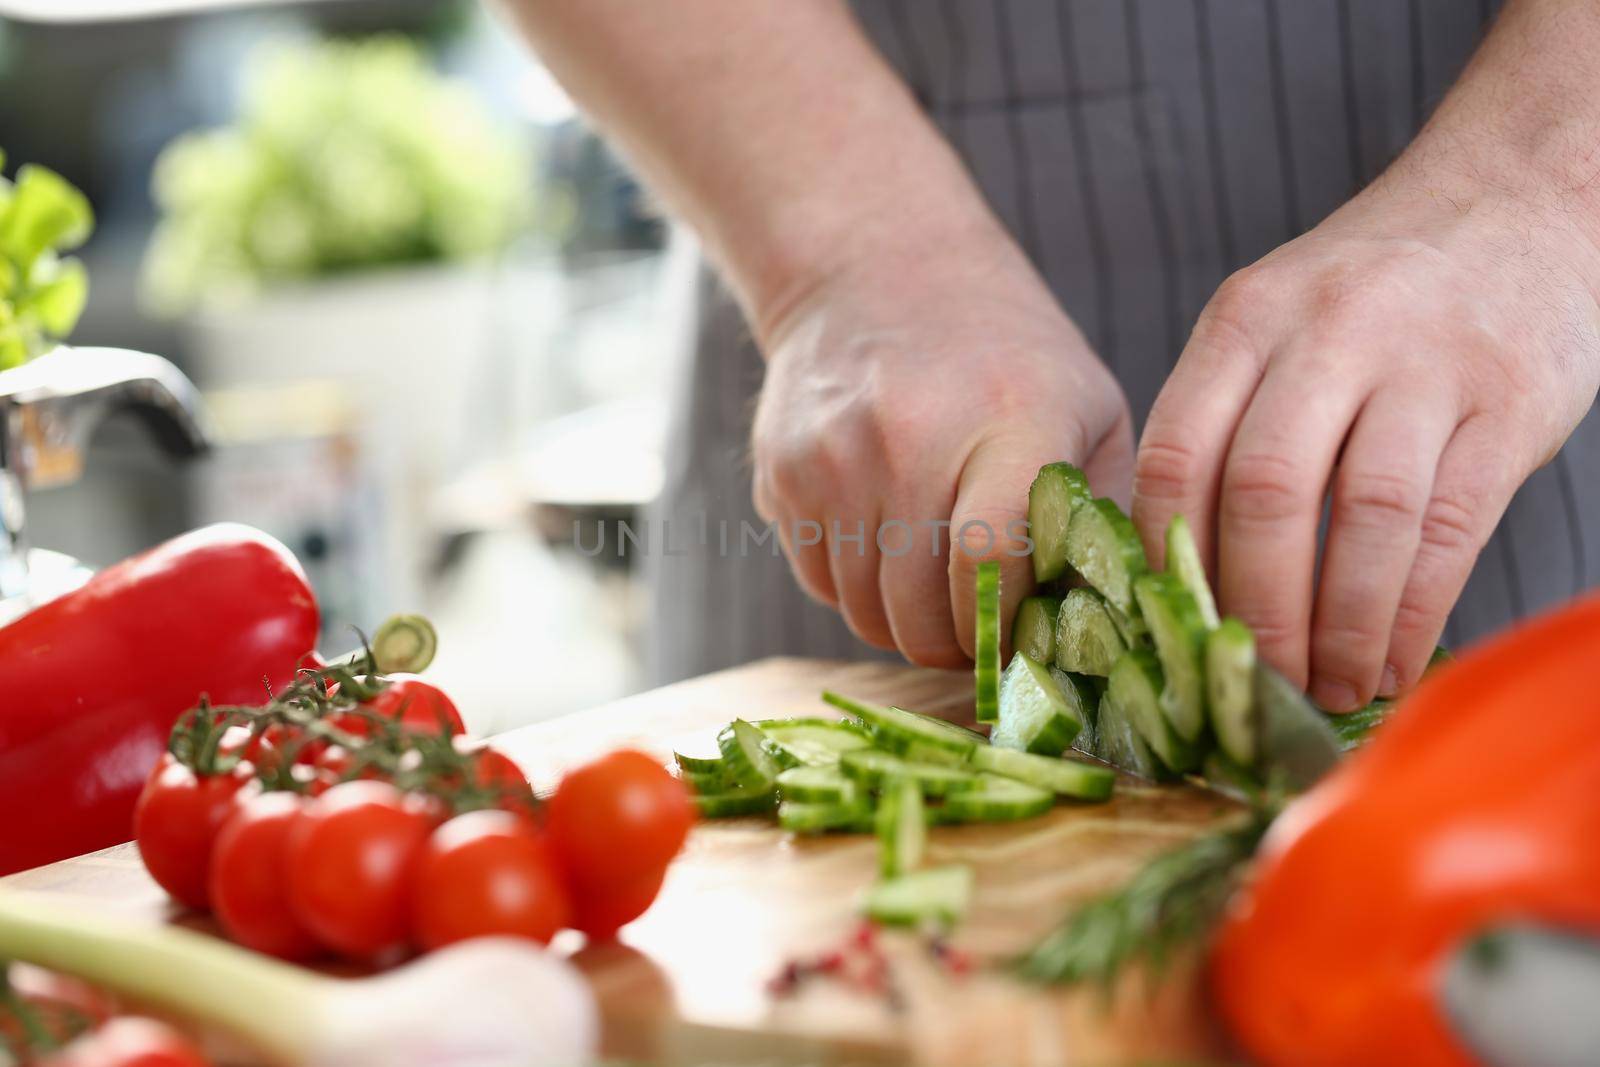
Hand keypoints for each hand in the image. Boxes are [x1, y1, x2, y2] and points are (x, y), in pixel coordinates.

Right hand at [752, 234, 1132, 666]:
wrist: (873, 269)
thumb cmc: (1004, 356)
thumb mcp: (1088, 410)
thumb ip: (1100, 520)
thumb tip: (1098, 632)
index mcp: (1010, 420)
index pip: (992, 562)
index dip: (1007, 628)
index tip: (1025, 642)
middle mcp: (908, 439)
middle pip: (922, 614)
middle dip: (961, 647)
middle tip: (986, 628)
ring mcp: (831, 460)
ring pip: (865, 616)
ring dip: (908, 623)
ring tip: (940, 583)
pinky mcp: (780, 476)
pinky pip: (820, 586)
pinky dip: (858, 590)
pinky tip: (889, 542)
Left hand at [1134, 163, 1599, 709]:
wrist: (1515, 197)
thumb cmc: (1372, 291)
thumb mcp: (1276, 319)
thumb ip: (1228, 418)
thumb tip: (1184, 572)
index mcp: (1244, 318)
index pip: (1178, 454)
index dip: (1167, 559)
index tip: (1173, 627)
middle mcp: (1327, 332)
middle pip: (1264, 494)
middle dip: (1254, 611)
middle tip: (1253, 683)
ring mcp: (1424, 364)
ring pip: (1362, 518)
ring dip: (1340, 628)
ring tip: (1329, 691)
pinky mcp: (1506, 404)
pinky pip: (1450, 529)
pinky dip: (1412, 613)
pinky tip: (1392, 662)